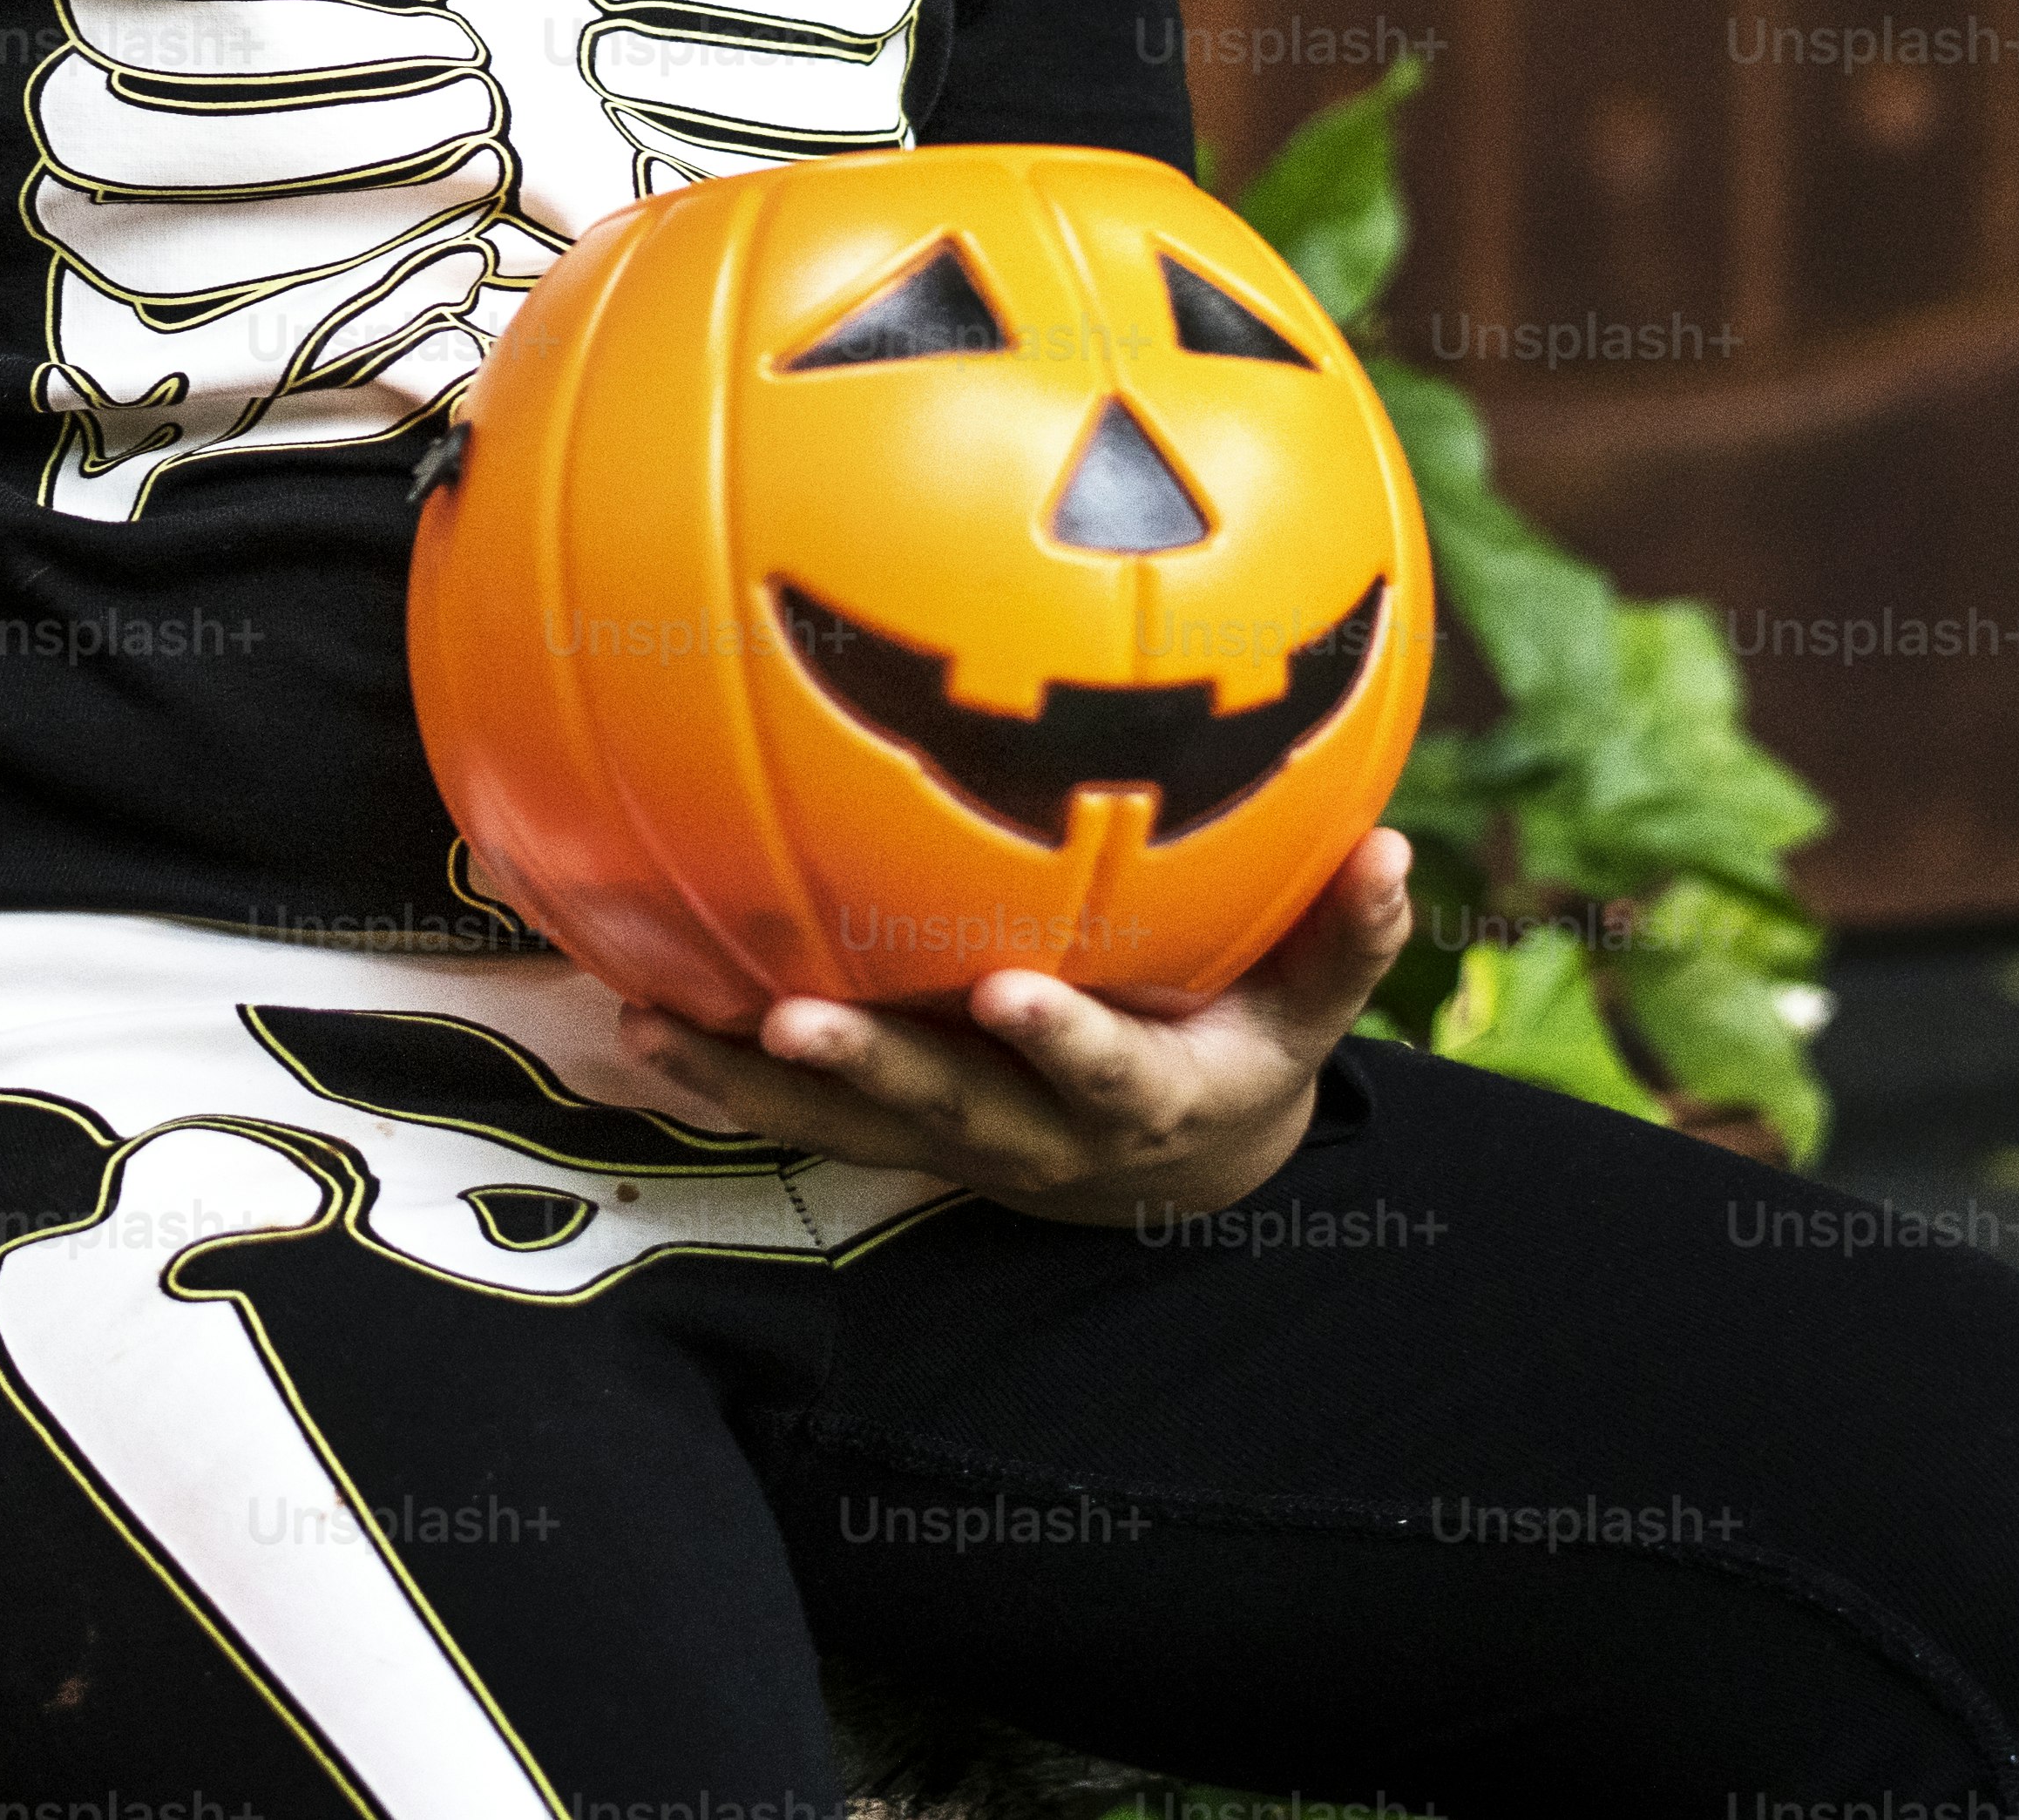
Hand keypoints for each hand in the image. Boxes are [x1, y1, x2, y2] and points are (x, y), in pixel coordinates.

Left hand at [609, 829, 1415, 1225]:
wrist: (1173, 1169)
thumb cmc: (1239, 1045)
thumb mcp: (1308, 1007)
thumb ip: (1343, 936)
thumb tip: (1395, 848)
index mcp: (1139, 1099)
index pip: (1101, 1074)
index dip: (1061, 1044)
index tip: (1015, 994)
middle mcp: (1030, 1134)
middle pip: (944, 1111)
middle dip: (870, 1069)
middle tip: (791, 1020)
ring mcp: (948, 1140)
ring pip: (839, 1122)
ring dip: (745, 1082)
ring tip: (648, 1029)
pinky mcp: (888, 1130)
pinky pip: (791, 1106)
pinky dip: (712, 1067)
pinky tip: (623, 1006)